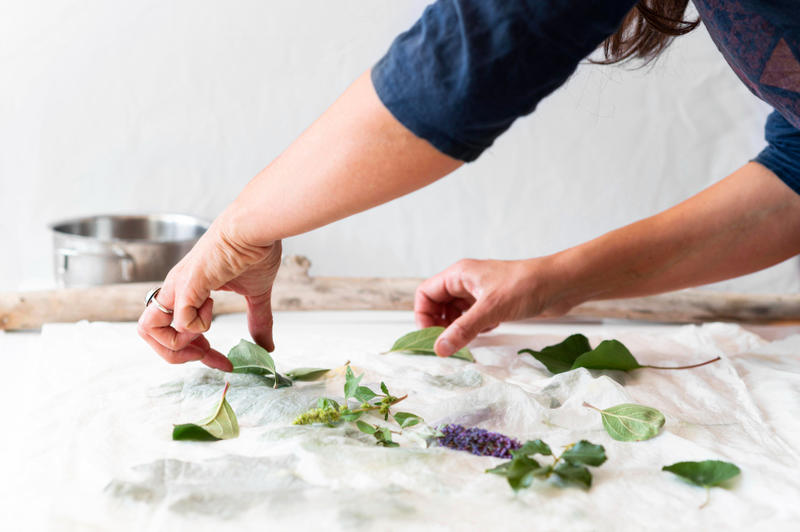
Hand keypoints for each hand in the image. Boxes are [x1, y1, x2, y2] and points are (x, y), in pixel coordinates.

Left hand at [137, 214, 281, 370]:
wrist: (255, 227)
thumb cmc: (253, 248)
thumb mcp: (256, 294)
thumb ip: (258, 320)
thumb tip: (267, 346)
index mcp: (186, 290)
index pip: (171, 330)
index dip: (194, 352)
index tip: (222, 361)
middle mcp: (175, 289)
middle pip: (148, 333)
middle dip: (177, 355)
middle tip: (208, 354)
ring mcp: (178, 286)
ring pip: (149, 329)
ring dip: (178, 345)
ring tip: (206, 338)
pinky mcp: (188, 284)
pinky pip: (179, 319)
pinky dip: (196, 326)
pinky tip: (213, 306)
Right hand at [414, 258, 568, 356]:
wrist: (561, 284)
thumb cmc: (526, 286)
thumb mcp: (491, 309)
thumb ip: (463, 329)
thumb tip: (439, 348)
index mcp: (459, 275)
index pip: (426, 293)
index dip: (423, 315)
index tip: (431, 336)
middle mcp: (467, 282)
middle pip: (438, 304)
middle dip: (438, 324)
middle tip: (446, 344)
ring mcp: (481, 292)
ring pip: (456, 313)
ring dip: (456, 328)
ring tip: (464, 342)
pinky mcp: (495, 303)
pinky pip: (473, 317)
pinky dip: (473, 328)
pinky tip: (484, 334)